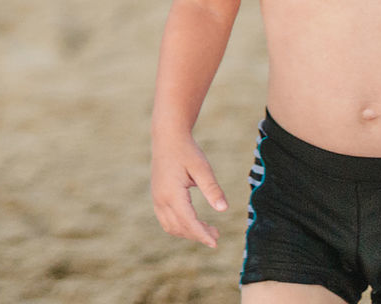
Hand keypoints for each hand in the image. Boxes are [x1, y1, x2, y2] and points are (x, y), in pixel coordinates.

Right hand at [151, 134, 228, 248]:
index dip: (202, 235)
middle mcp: (161, 199)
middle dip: (198, 234)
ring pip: (171, 227)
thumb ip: (212, 189)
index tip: (215, 243)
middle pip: (180, 228)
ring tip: (207, 229)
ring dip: (188, 232)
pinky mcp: (157, 196)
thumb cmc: (186, 150)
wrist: (167, 136)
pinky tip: (193, 221)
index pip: (188, 222)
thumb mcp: (202, 168)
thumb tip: (224, 209)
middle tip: (217, 233)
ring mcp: (157, 198)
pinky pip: (166, 220)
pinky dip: (179, 226)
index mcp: (172, 194)